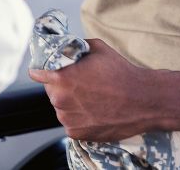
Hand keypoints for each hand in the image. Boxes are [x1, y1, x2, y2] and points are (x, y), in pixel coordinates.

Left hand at [29, 39, 162, 139]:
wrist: (142, 100)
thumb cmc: (120, 73)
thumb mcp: (97, 48)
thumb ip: (75, 46)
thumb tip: (65, 46)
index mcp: (63, 77)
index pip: (37, 73)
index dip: (41, 69)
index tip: (43, 68)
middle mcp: (61, 99)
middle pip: (50, 90)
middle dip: (60, 84)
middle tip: (79, 81)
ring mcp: (68, 119)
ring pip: (60, 106)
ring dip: (68, 101)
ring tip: (89, 96)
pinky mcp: (76, 133)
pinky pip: (69, 121)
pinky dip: (77, 115)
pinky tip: (92, 108)